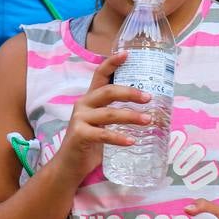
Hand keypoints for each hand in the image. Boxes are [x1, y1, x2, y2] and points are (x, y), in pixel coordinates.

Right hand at [52, 51, 151, 182]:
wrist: (69, 165)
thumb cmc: (89, 143)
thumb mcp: (102, 123)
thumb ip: (115, 112)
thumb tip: (147, 107)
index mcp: (89, 99)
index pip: (99, 75)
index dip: (112, 63)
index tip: (127, 54)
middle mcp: (83, 105)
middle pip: (108, 92)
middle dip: (130, 92)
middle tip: (149, 97)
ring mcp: (80, 120)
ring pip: (109, 113)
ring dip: (131, 116)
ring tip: (148, 121)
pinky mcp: (79, 135)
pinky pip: (103, 134)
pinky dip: (119, 138)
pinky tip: (132, 142)